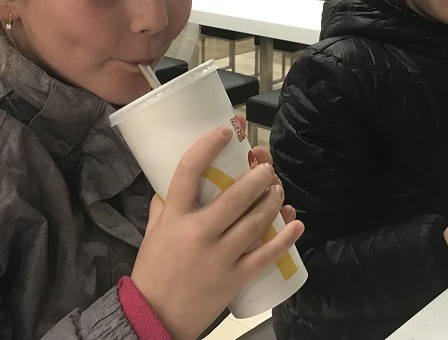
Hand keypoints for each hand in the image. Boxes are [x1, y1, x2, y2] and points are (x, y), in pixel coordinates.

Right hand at [132, 127, 303, 339]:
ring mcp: (219, 256)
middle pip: (235, 196)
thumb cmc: (153, 270)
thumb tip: (173, 183)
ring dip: (272, 201)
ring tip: (278, 190)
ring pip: (255, 221)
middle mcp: (199, 232)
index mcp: (174, 216)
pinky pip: (265, 254)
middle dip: (258, 177)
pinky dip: (284, 237)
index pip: (188, 171)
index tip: (224, 132)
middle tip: (267, 169)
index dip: (207, 147)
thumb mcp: (152, 232)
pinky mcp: (235, 277)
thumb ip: (163, 206)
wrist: (155, 316)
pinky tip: (295, 223)